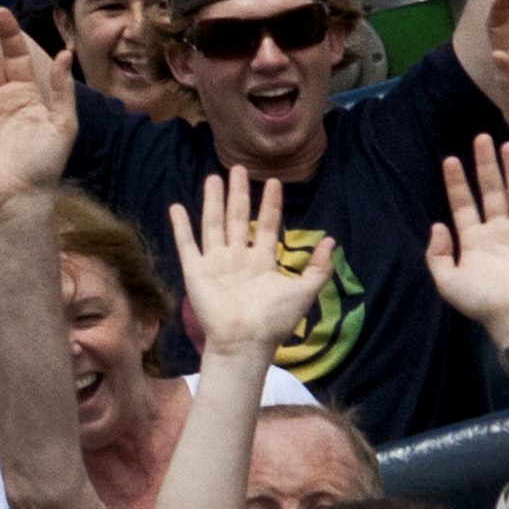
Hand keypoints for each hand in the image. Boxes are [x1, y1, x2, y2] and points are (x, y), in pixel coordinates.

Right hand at [168, 169, 317, 362]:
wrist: (245, 341)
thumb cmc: (274, 320)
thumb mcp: (304, 291)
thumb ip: (318, 267)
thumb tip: (331, 241)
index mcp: (262, 262)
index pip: (265, 224)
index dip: (270, 204)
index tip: (273, 181)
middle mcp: (238, 259)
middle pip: (237, 218)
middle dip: (239, 193)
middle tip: (238, 168)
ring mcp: (215, 264)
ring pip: (213, 224)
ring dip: (212, 200)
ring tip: (213, 177)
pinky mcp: (195, 271)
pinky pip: (187, 244)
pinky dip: (181, 226)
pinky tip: (176, 207)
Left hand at [424, 132, 508, 342]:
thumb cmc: (483, 304)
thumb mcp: (448, 283)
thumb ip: (437, 255)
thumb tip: (436, 225)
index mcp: (475, 240)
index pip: (463, 204)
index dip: (456, 182)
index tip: (449, 159)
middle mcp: (499, 231)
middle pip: (491, 190)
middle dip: (485, 165)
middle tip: (481, 138)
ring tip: (507, 144)